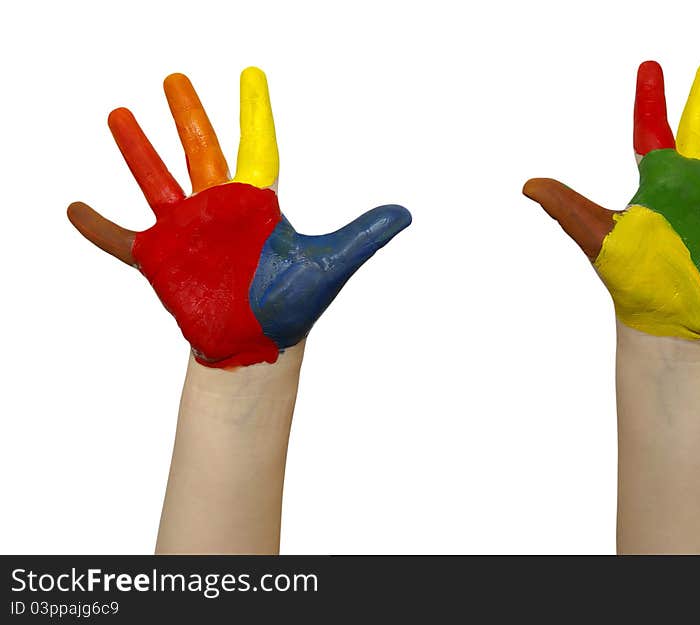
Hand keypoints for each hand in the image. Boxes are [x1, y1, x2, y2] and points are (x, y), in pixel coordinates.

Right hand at [69, 67, 410, 366]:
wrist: (257, 346)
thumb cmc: (293, 306)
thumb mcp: (329, 264)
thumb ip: (362, 235)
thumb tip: (407, 213)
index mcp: (258, 204)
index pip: (257, 145)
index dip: (254, 110)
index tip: (252, 74)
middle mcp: (219, 209)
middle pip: (201, 150)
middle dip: (188, 115)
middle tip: (176, 79)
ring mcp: (186, 232)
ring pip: (157, 180)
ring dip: (138, 150)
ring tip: (119, 113)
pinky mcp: (160, 260)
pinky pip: (120, 239)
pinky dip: (98, 226)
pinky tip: (73, 208)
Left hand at [523, 61, 699, 338]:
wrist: (666, 320)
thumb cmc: (630, 280)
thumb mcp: (598, 236)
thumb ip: (568, 207)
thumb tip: (528, 185)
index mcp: (655, 182)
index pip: (651, 130)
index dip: (651, 98)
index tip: (650, 68)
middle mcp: (688, 186)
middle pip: (697, 132)